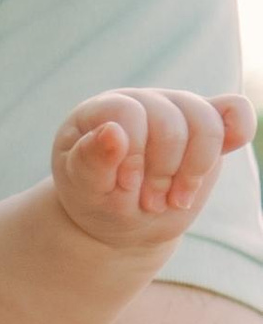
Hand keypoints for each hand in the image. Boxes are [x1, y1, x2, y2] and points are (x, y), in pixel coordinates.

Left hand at [54, 89, 254, 244]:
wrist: (122, 221)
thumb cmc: (96, 202)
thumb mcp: (84, 190)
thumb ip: (91, 162)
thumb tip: (112, 131)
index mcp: (102, 110)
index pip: (129, 112)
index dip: (133, 153)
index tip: (127, 187)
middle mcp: (142, 102)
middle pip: (170, 120)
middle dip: (165, 170)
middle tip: (150, 204)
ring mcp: (176, 111)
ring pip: (205, 120)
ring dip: (196, 168)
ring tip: (177, 200)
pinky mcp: (206, 130)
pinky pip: (235, 111)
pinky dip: (239, 131)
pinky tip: (220, 159)